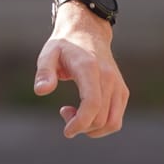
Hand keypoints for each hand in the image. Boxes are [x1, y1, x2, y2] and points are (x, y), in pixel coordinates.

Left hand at [34, 7, 127, 138]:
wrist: (88, 32)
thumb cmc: (65, 46)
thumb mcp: (48, 53)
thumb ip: (44, 72)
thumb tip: (41, 91)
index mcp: (90, 68)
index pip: (92, 104)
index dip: (80, 123)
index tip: (67, 131)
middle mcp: (108, 77)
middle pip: (101, 118)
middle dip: (81, 126)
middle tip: (64, 111)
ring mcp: (118, 85)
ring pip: (113, 123)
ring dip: (92, 129)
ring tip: (75, 115)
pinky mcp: (122, 91)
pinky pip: (116, 119)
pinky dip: (101, 125)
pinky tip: (86, 113)